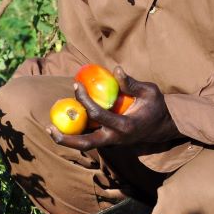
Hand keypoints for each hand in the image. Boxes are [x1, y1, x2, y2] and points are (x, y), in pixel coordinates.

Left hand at [47, 66, 180, 150]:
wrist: (164, 126)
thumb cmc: (156, 105)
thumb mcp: (149, 91)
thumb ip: (131, 83)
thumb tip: (115, 69)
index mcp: (125, 126)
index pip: (99, 115)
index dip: (85, 100)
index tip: (76, 85)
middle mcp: (116, 138)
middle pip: (86, 143)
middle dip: (67, 138)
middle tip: (49, 128)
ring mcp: (112, 141)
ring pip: (86, 144)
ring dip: (68, 138)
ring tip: (50, 128)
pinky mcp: (109, 140)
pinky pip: (90, 137)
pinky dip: (76, 132)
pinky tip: (63, 123)